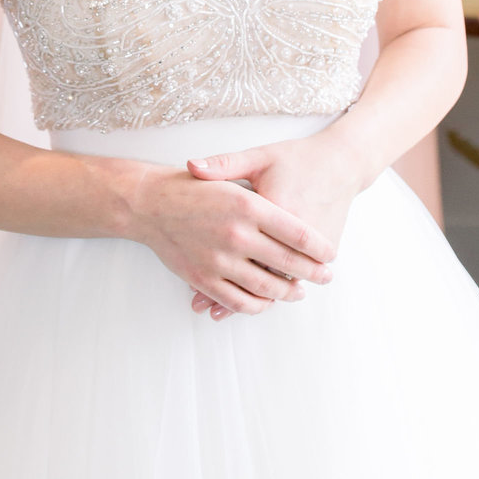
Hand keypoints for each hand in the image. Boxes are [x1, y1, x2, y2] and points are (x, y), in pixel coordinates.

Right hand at [129, 162, 334, 319]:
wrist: (148, 203)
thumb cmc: (192, 187)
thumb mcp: (231, 173)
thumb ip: (266, 193)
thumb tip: (300, 212)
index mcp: (248, 205)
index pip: (298, 234)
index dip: (319, 247)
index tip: (330, 253)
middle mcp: (236, 234)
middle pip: (288, 263)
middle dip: (313, 273)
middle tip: (325, 276)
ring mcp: (219, 260)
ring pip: (267, 287)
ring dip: (288, 293)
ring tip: (299, 292)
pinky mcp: (203, 279)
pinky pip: (239, 301)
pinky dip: (258, 305)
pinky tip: (267, 301)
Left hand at [186, 132, 358, 319]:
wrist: (343, 162)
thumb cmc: (296, 158)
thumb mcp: (259, 157)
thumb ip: (224, 164)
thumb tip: (190, 166)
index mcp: (273, 206)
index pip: (241, 243)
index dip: (215, 264)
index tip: (192, 281)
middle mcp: (294, 228)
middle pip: (259, 268)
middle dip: (229, 291)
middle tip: (205, 309)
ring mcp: (314, 242)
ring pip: (280, 279)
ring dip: (252, 297)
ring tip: (223, 311)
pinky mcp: (327, 247)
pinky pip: (300, 275)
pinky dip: (278, 287)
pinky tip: (259, 299)